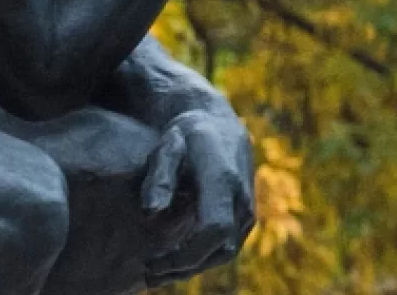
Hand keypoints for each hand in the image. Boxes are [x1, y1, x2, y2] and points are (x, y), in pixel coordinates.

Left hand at [138, 109, 256, 283]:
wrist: (218, 123)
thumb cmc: (187, 134)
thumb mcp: (168, 145)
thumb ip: (159, 176)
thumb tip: (151, 213)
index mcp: (223, 179)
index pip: (214, 229)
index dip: (185, 253)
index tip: (154, 260)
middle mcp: (242, 198)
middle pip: (220, 249)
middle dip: (184, 267)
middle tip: (148, 274)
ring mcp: (248, 209)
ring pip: (225, 253)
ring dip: (193, 267)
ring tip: (158, 271)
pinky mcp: (246, 217)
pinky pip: (227, 246)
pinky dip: (202, 258)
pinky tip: (174, 259)